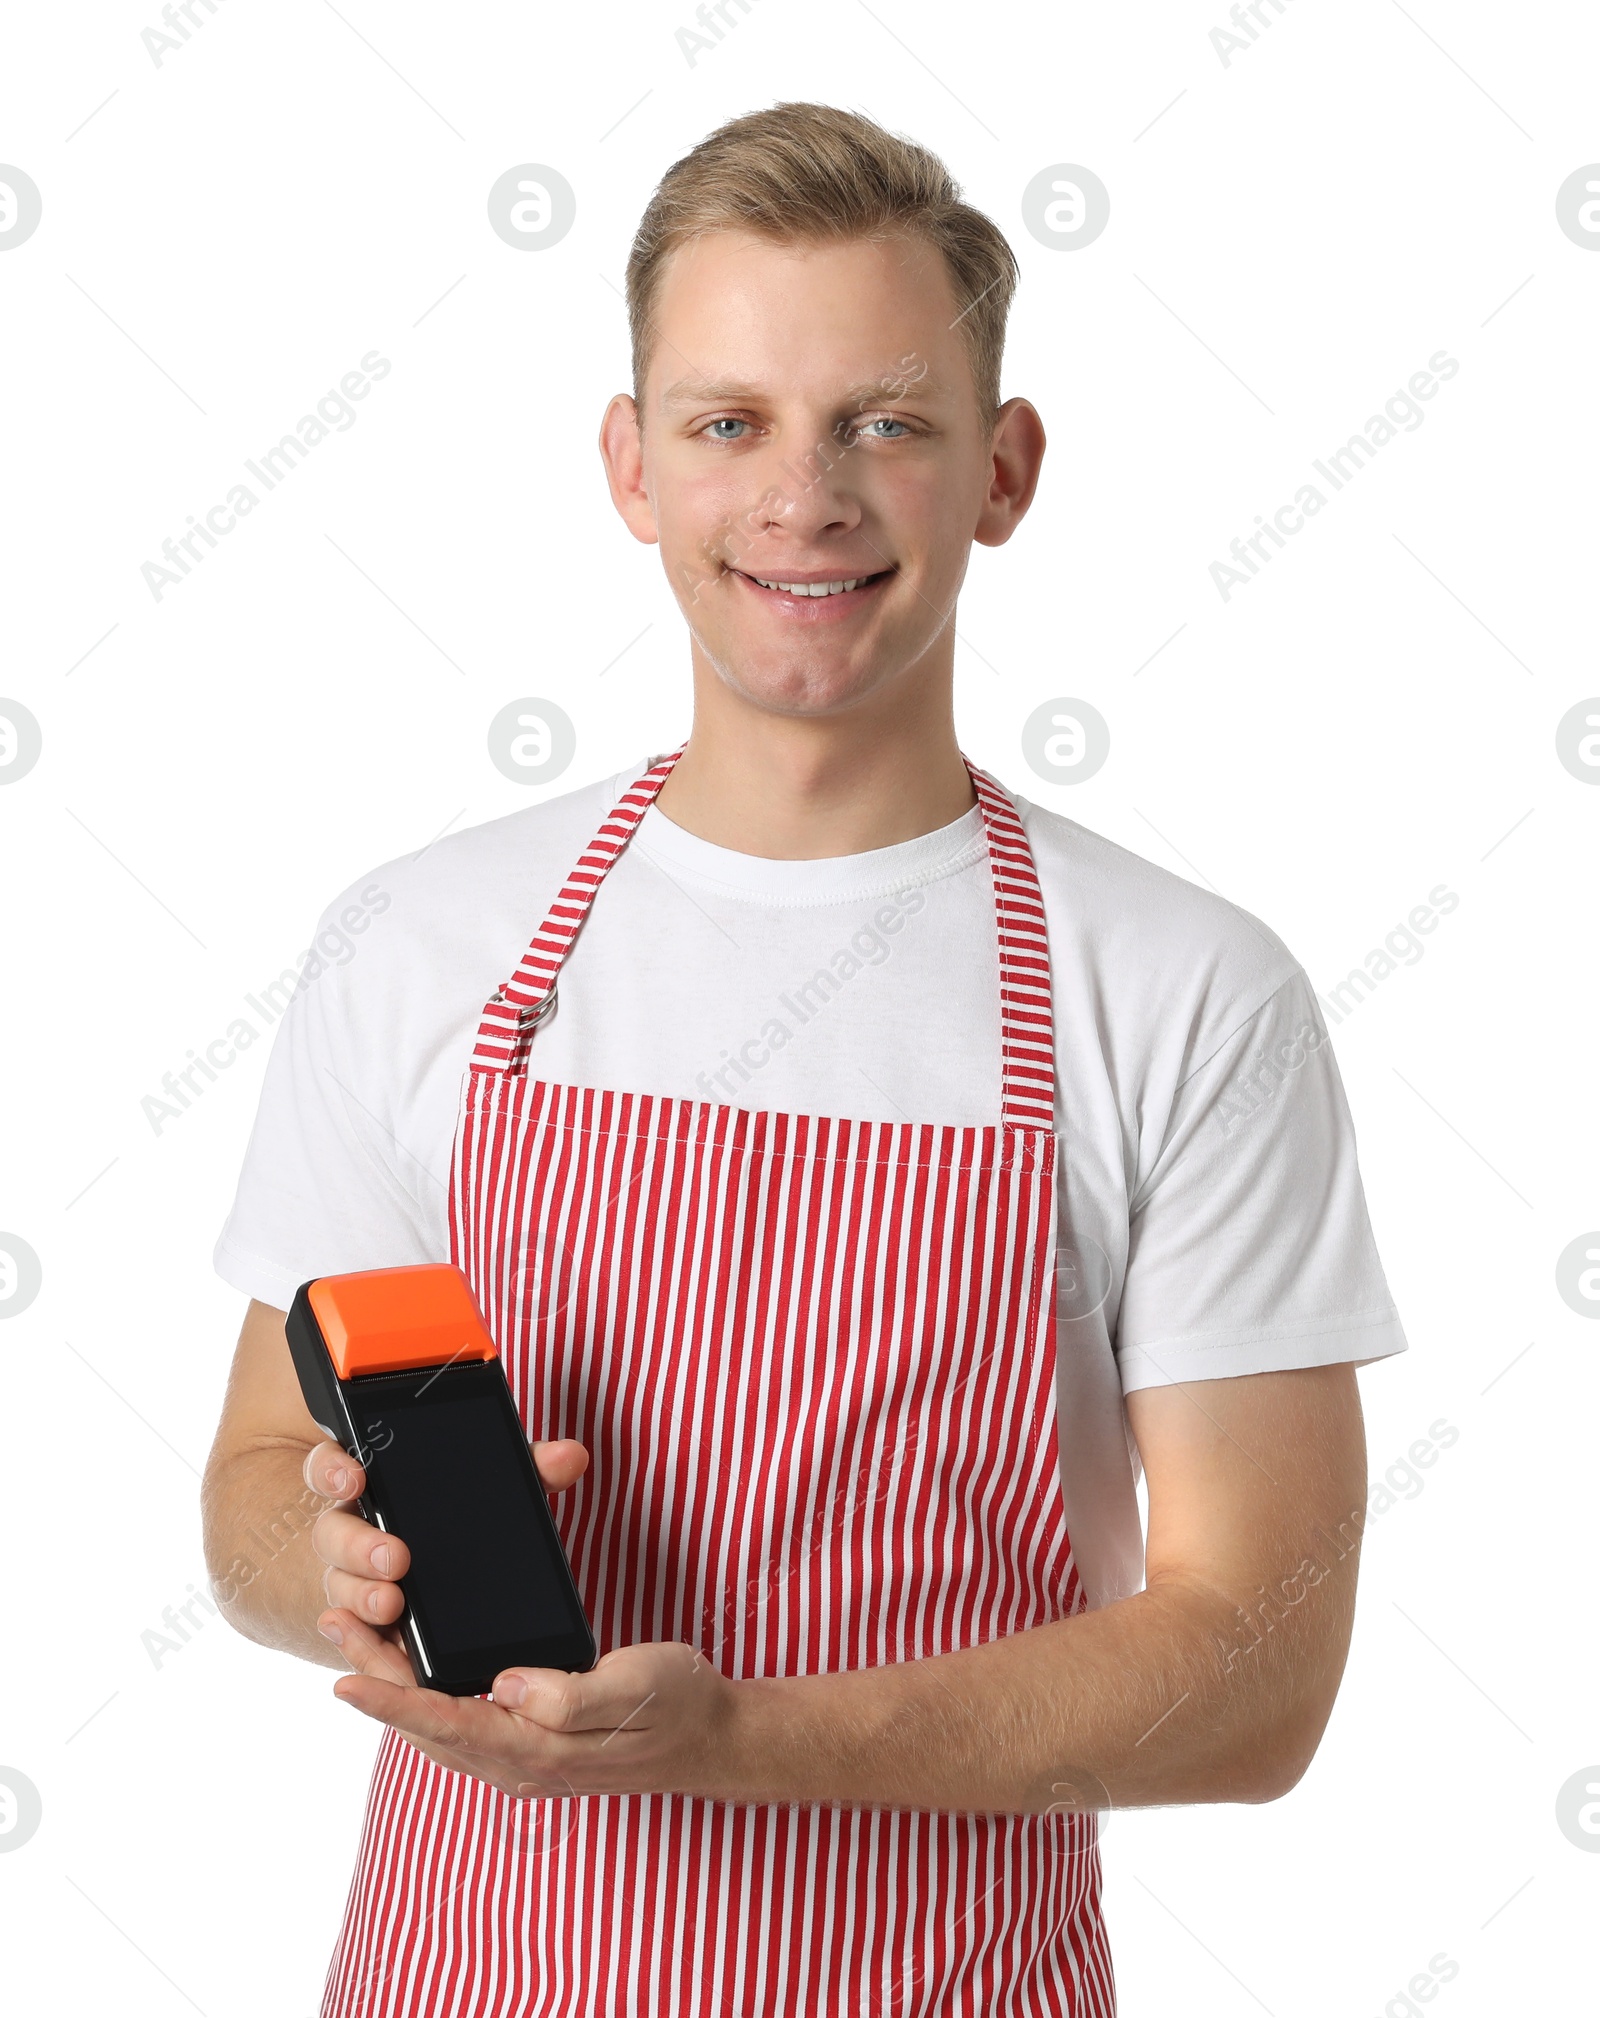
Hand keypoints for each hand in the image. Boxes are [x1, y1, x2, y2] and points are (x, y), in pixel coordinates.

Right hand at [302, 1433, 590, 1689]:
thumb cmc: (468, 1516)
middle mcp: (352, 1532)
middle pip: (333, 1533)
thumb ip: (529, 1470)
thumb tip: (571, 1457)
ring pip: (339, 1587)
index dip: (335, 1470)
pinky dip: (366, 1640)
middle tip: (394, 1557)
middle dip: (359, 1544)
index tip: (355, 1477)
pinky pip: (357, 1636)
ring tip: (392, 1603)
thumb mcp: (497, 1489)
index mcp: (376, 1486)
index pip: (335, 1468)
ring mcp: (354, 1582)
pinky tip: (385, 1645)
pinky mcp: (371, 1628)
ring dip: (362, 1595)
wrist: (454, 1577)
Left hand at [323, 1630, 740, 1803]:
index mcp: (540, 1750)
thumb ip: (573, 1696)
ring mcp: (524, 1756)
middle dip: (376, 1679)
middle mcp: (520, 1762)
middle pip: (428, 1724)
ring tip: (357, 1633)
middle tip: (335, 1623)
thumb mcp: (636, 1687)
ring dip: (394, 1682)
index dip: (394, 1702)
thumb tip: (509, 1686)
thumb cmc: (679, 1704)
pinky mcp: (532, 1739)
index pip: (450, 1724)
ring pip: (439, 1723)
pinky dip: (426, 1690)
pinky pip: (462, 1718)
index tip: (345, 1679)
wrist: (713, 1734)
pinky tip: (416, 1663)